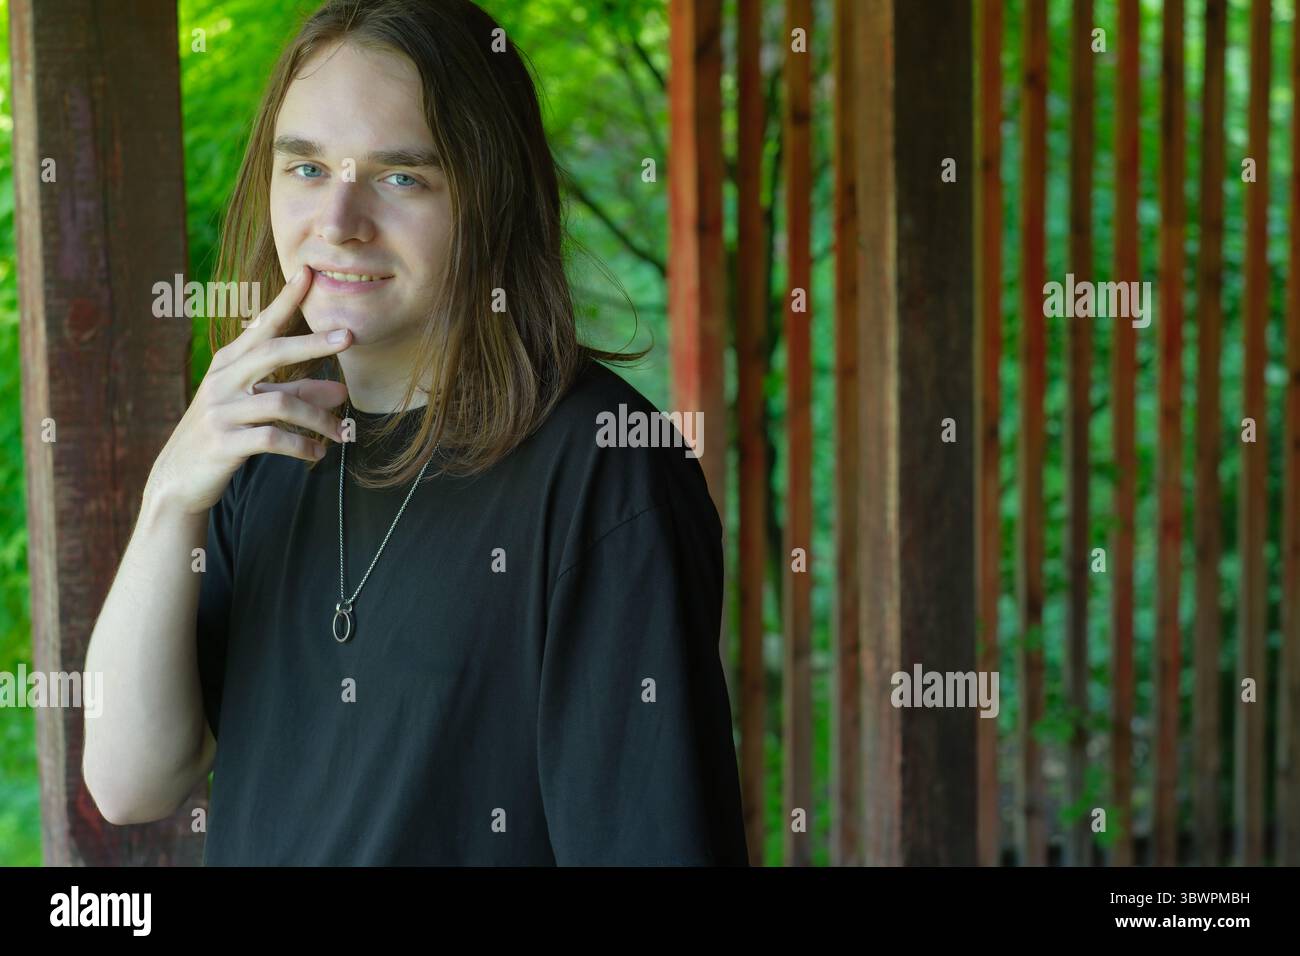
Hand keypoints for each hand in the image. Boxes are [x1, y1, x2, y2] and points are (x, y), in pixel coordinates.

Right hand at [144, 265, 351, 514]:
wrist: (179, 479)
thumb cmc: (224, 435)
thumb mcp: (257, 408)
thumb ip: (298, 394)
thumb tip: (342, 391)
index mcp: (229, 364)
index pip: (261, 326)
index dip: (286, 300)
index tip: (309, 273)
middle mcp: (222, 381)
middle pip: (272, 352)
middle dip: (313, 343)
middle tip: (349, 336)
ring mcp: (220, 411)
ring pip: (281, 403)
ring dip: (319, 418)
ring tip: (341, 433)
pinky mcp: (223, 444)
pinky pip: (273, 439)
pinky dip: (302, 446)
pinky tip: (318, 454)